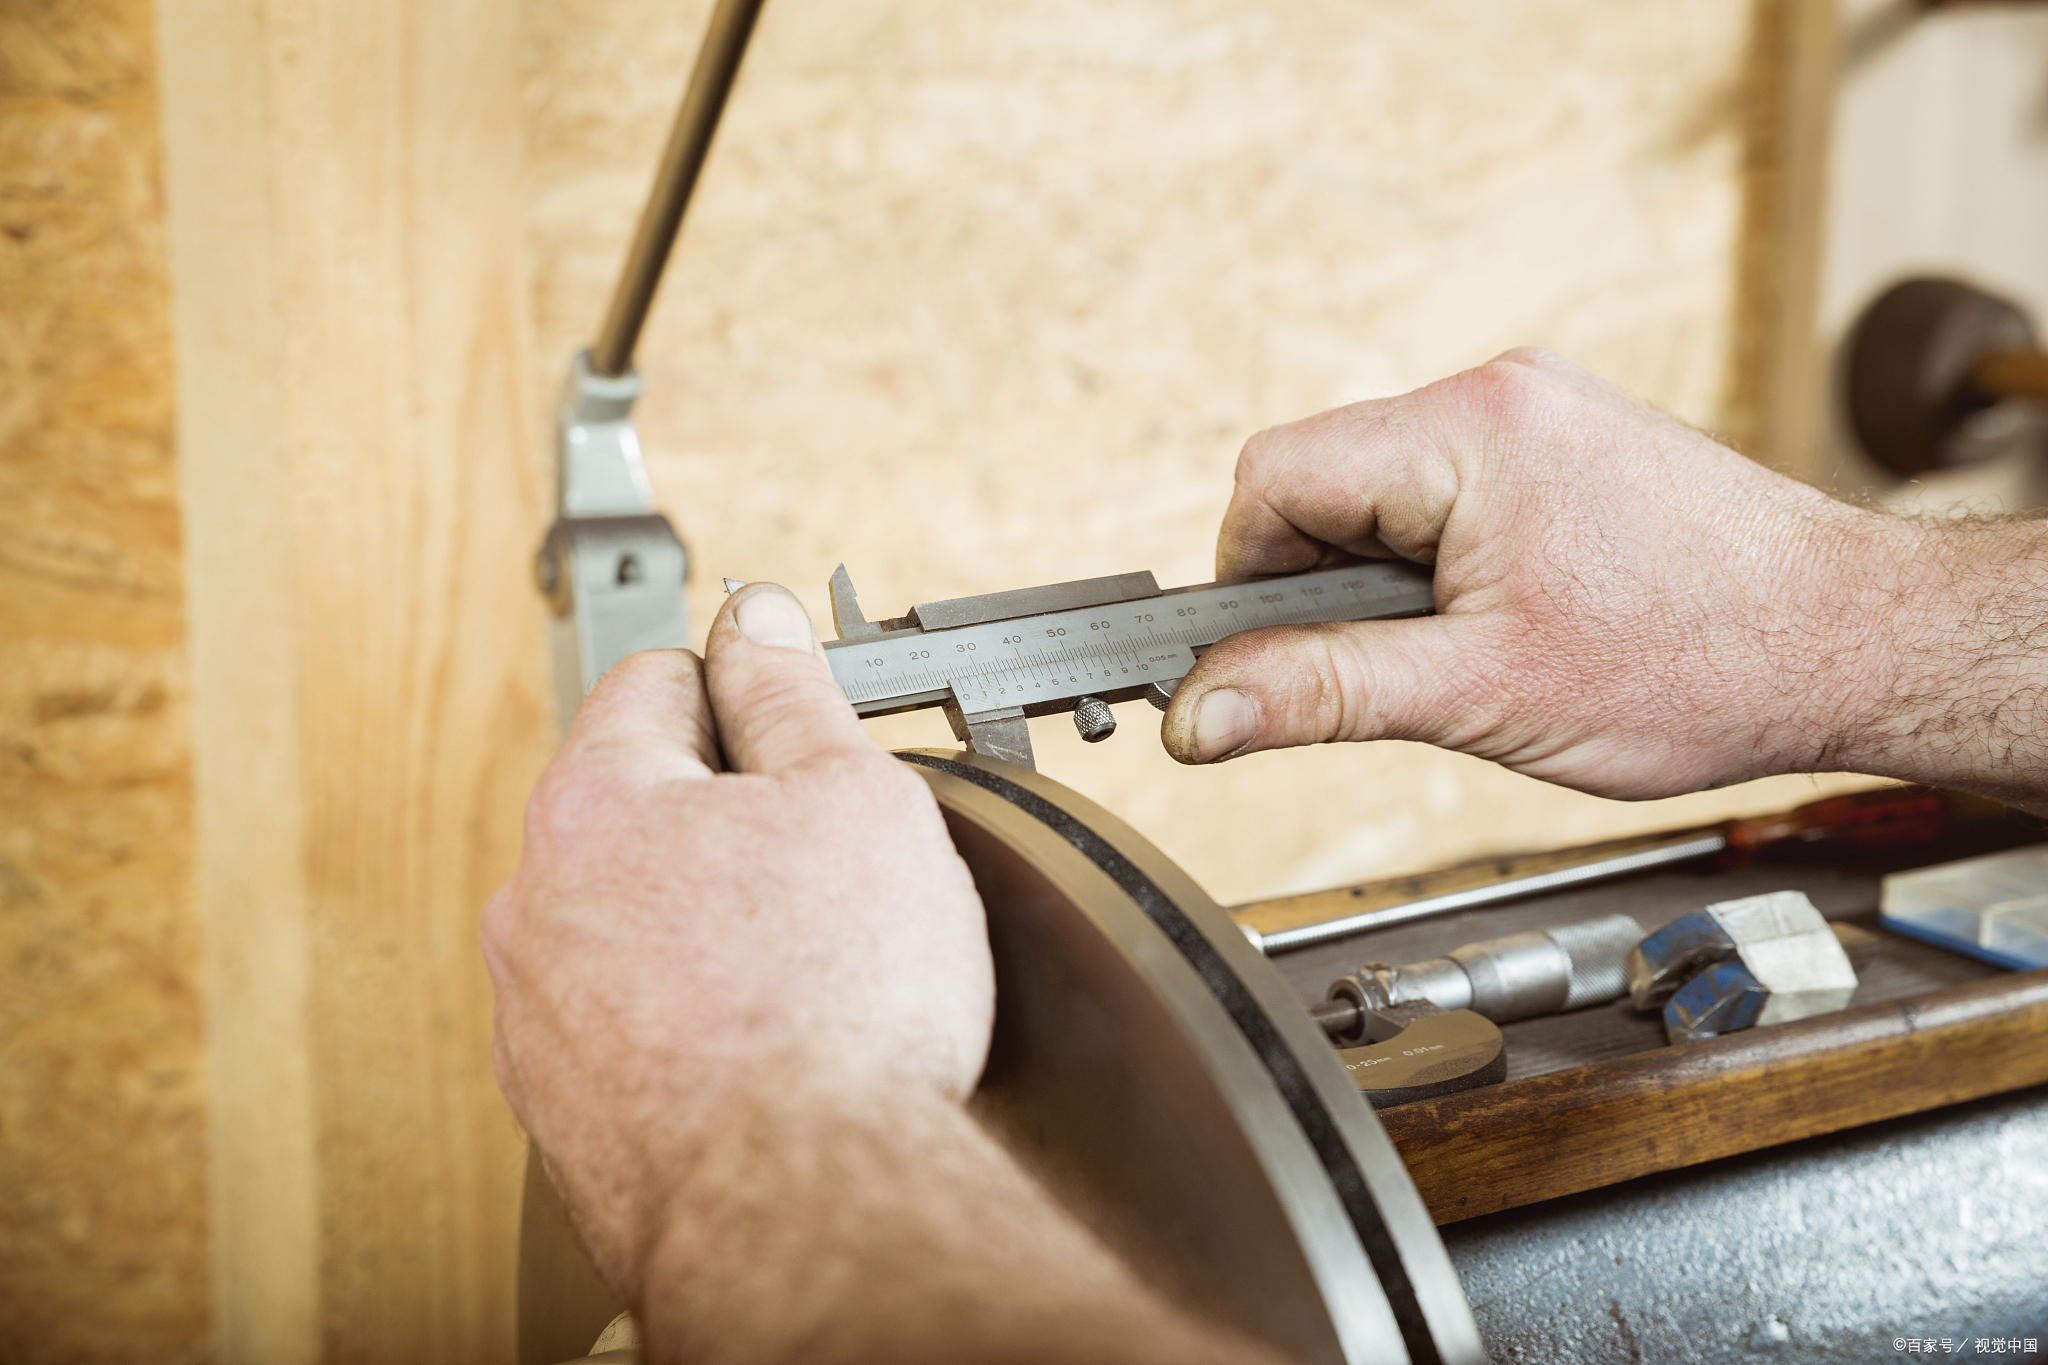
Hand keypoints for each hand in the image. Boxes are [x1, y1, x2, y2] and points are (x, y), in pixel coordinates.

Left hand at [484, 594, 1296, 1364]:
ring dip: (703, 924)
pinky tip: (766, 1045)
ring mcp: (538, 1021)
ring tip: (804, 968)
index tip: (796, 719)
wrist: (803, 1210)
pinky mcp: (565, 1114)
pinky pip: (630, 1024)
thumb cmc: (834, 1012)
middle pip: (637, 807)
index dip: (746, 689)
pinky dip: (688, 1019)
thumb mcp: (854, 797)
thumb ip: (795, 692)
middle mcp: (536, 908)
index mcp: (592, 805)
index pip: (656, 683)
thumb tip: (760, 622)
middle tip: (824, 859)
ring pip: (630, 924)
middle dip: (727, 816)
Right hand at [1159, 349, 1920, 798]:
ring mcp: (1538, 411)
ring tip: (1465, 651)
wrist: (1852, 644)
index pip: (1273, 477)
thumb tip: (1199, 711)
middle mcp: (1498, 395)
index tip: (1265, 659)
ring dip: (1387, 579)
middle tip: (1393, 669)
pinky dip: (1440, 562)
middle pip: (1324, 478)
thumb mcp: (1478, 694)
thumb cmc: (1701, 664)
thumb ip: (1318, 694)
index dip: (1248, 576)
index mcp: (1466, 431)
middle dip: (1326, 585)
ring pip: (1384, 491)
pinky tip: (1501, 620)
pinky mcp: (1565, 441)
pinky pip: (1447, 490)